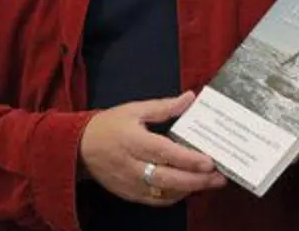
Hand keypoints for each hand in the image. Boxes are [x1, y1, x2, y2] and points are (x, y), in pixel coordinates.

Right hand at [79, 91, 226, 205]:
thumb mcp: (135, 109)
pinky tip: (189, 188)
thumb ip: (164, 107)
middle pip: (168, 178)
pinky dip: (175, 196)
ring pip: (164, 193)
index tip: (210, 160)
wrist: (79, 148)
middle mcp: (132, 166)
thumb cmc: (109, 125)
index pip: (165, 153)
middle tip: (219, 177)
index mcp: (133, 141)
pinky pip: (156, 201)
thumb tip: (190, 98)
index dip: (188, 159)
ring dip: (189, 189)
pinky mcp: (129, 194)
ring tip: (210, 183)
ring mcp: (130, 183)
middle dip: (196, 180)